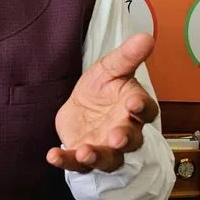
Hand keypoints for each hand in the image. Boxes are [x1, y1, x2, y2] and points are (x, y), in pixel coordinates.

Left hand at [46, 33, 158, 173]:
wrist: (80, 106)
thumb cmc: (101, 88)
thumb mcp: (110, 67)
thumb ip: (127, 55)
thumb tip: (146, 36)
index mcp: (133, 107)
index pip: (145, 110)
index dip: (142, 108)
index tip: (134, 103)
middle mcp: (123, 130)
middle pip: (131, 140)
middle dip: (124, 139)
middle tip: (116, 137)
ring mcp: (104, 145)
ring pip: (108, 158)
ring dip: (98, 156)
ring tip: (86, 152)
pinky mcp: (82, 153)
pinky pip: (76, 162)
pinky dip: (66, 161)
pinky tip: (53, 155)